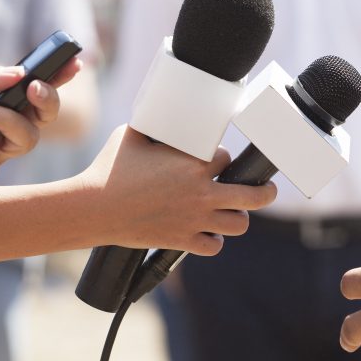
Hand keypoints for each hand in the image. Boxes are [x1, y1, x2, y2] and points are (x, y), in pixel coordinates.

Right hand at [82, 125, 277, 253]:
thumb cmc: (110, 168)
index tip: (215, 159)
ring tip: (233, 212)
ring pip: (239, 224)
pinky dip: (214, 241)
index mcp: (193, 164)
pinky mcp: (182, 241)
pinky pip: (214, 246)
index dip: (222, 158)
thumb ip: (150, 125)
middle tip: (267, 189)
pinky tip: (208, 234)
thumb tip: (152, 114)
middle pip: (253, 196)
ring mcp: (194, 220)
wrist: (93, 207)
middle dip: (266, 192)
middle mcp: (201, 193)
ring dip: (238, 217)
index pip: (226, 158)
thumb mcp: (130, 135)